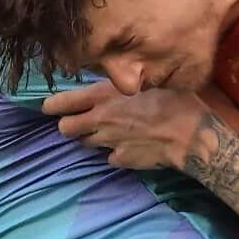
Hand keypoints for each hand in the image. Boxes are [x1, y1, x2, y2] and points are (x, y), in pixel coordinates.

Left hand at [41, 80, 203, 171]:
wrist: (191, 136)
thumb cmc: (174, 100)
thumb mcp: (148, 81)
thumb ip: (126, 83)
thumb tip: (120, 78)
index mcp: (103, 97)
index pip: (63, 103)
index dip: (52, 105)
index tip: (48, 106)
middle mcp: (101, 121)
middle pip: (66, 128)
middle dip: (68, 124)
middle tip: (76, 120)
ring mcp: (110, 143)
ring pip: (86, 143)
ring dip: (91, 137)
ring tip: (105, 130)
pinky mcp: (122, 159)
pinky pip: (110, 156)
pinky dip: (115, 151)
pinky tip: (128, 145)